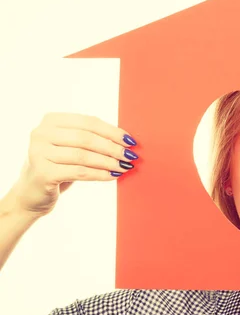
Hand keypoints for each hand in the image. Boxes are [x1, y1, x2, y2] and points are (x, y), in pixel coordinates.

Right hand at [10, 113, 138, 216]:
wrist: (32, 194)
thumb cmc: (59, 166)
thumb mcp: (72, 147)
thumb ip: (91, 138)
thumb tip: (126, 139)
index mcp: (51, 120)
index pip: (88, 122)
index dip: (112, 131)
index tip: (131, 141)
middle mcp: (41, 133)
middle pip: (86, 138)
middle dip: (112, 147)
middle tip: (130, 156)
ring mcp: (38, 152)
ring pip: (83, 155)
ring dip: (108, 162)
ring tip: (124, 167)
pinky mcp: (42, 173)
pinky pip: (79, 172)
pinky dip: (99, 174)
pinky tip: (113, 176)